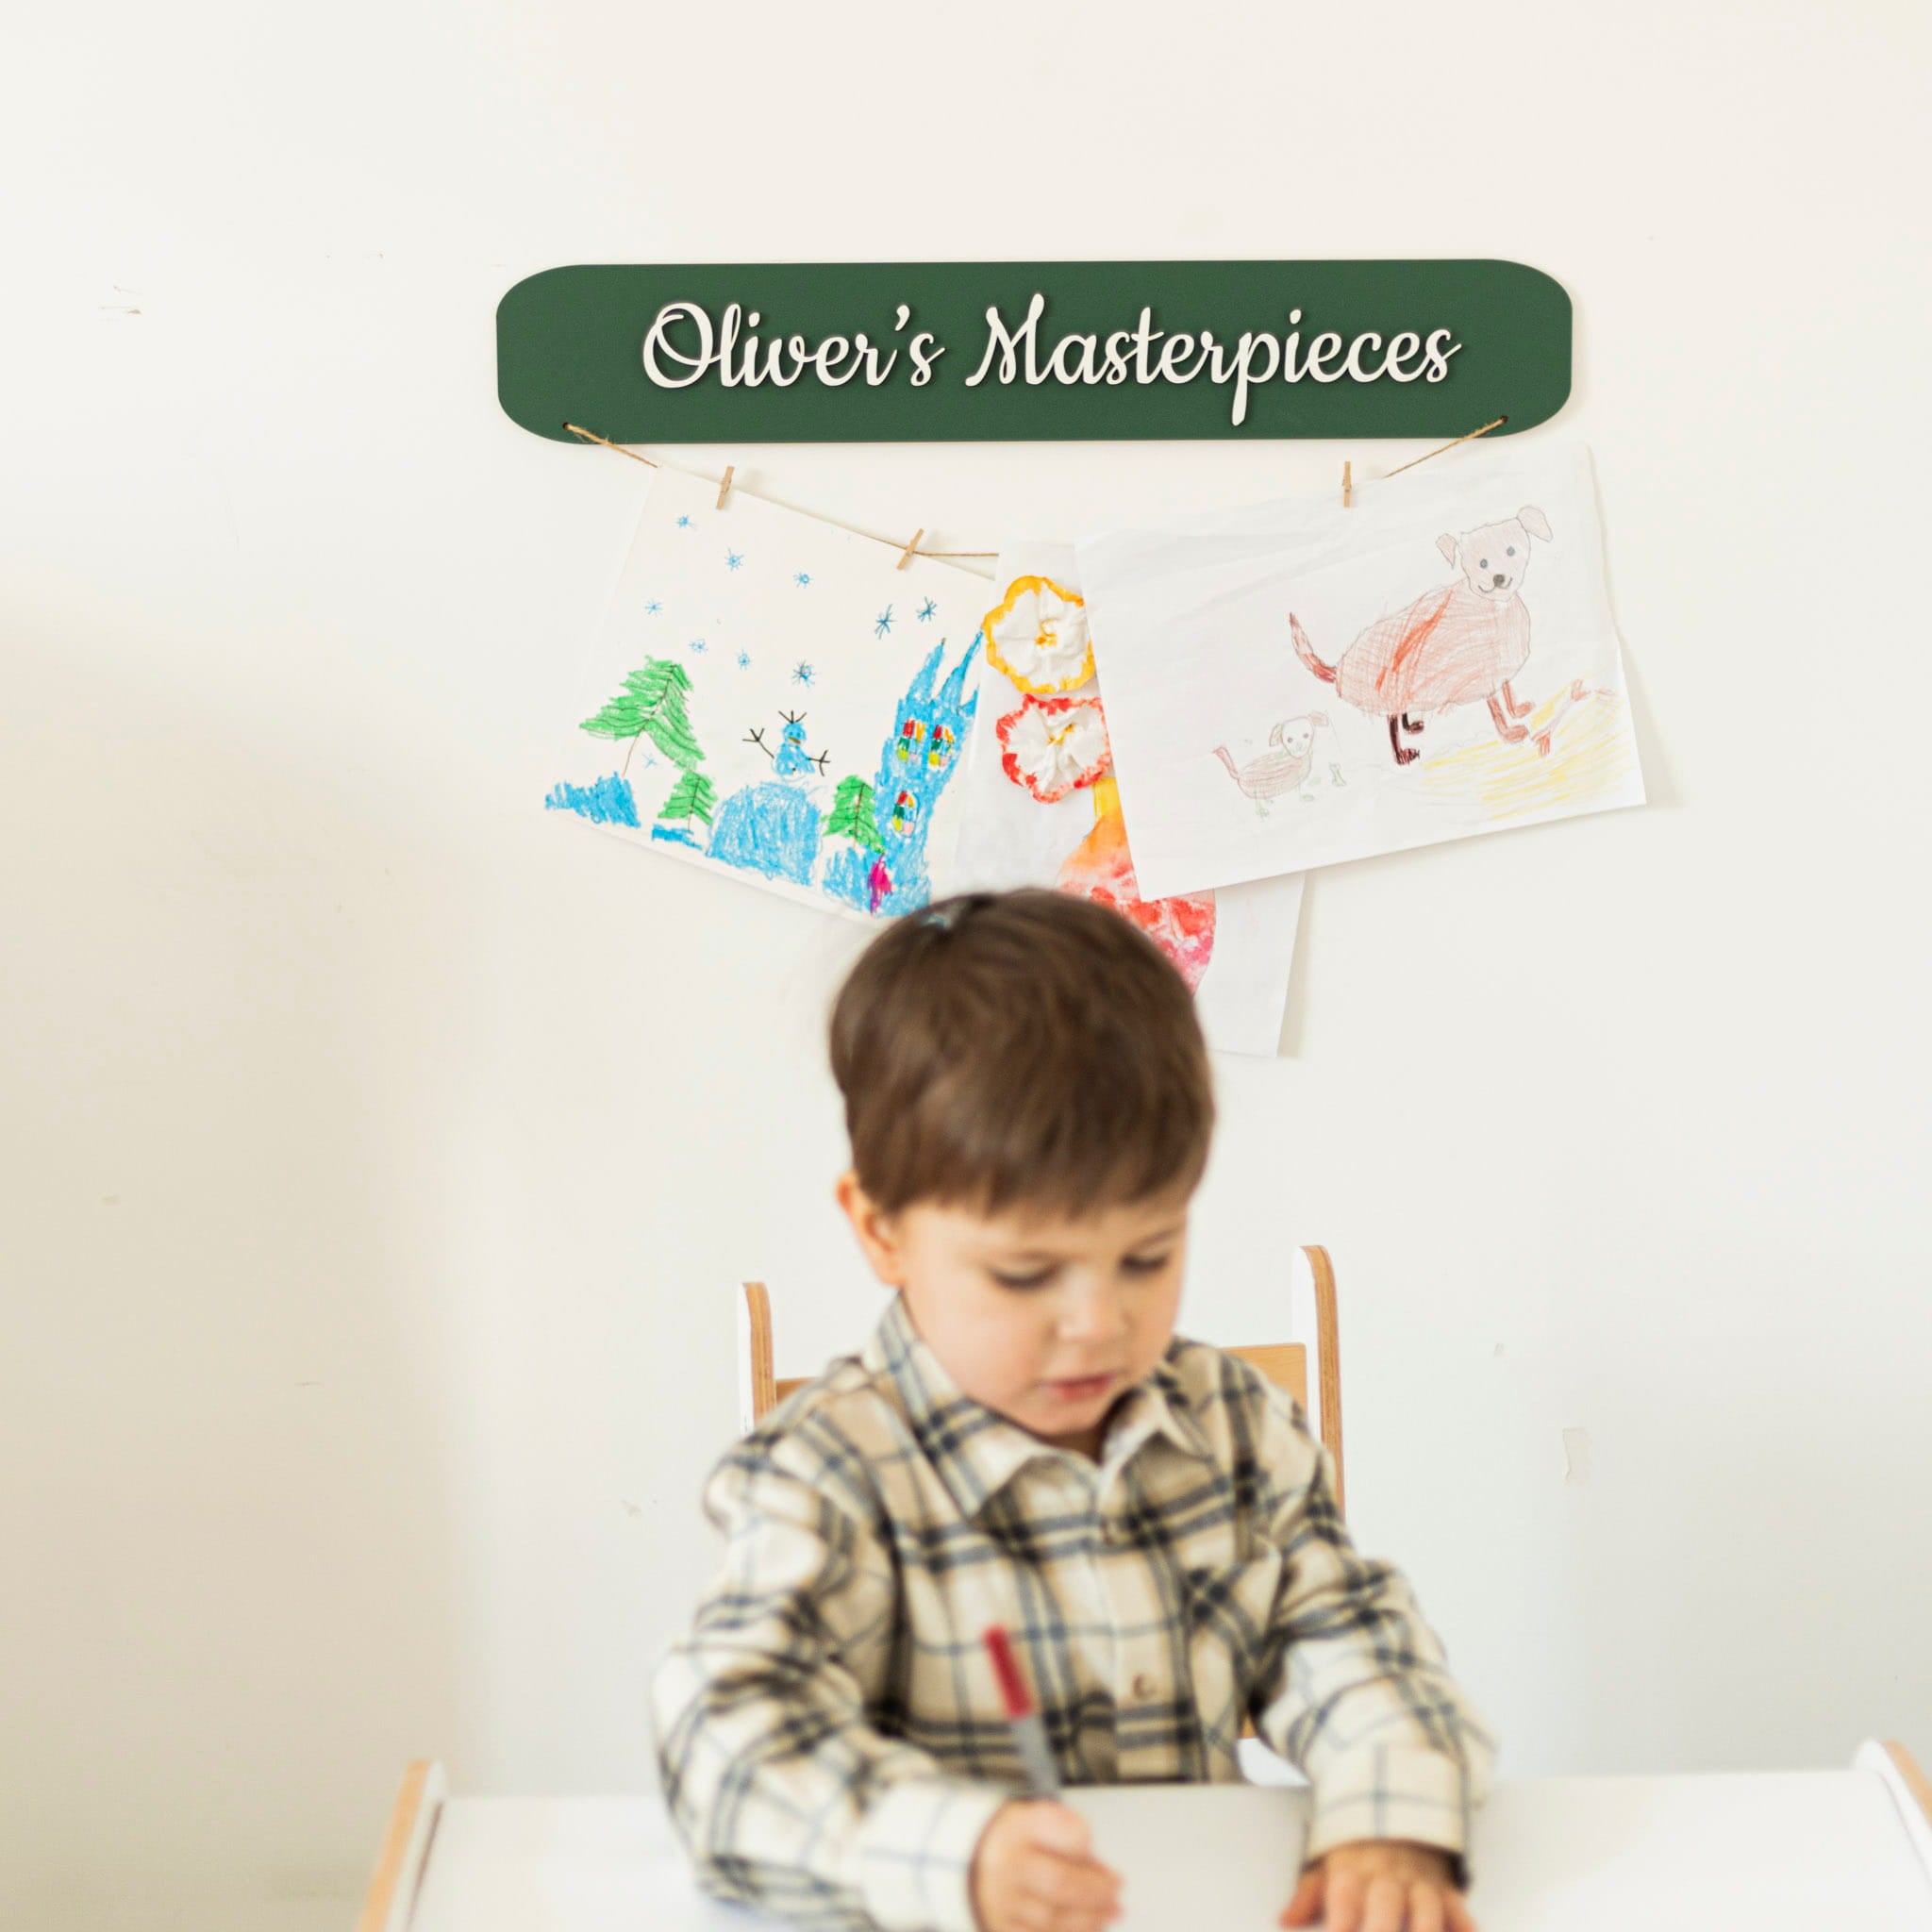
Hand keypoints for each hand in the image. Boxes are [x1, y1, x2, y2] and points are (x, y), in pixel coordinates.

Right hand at [971, 1800, 1122, 1931]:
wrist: (974, 1858)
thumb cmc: (1021, 1840)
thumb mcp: (1043, 1820)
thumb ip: (1075, 1844)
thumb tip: (1106, 1878)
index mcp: (1020, 1827)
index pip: (1066, 1835)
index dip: (1087, 1849)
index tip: (1099, 1859)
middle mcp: (1006, 1863)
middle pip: (1060, 1884)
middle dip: (1097, 1892)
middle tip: (1117, 1892)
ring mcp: (1001, 1900)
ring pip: (1053, 1919)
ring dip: (1090, 1919)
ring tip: (1111, 1912)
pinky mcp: (1000, 1927)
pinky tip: (1089, 1927)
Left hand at [1280, 1840, 1473, 1931]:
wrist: (1395, 1807)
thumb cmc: (1355, 1849)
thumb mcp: (1326, 1863)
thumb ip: (1308, 1894)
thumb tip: (1285, 1921)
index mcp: (1353, 1870)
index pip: (1344, 1897)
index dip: (1342, 1921)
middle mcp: (1387, 1877)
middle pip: (1386, 1903)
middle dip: (1382, 1930)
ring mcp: (1420, 1882)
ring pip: (1427, 1908)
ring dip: (1425, 1931)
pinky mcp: (1447, 1890)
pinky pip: (1459, 1908)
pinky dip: (1465, 1926)